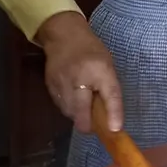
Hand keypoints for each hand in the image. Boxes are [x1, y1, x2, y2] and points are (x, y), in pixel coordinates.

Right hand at [36, 11, 122, 132]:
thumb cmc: (92, 52)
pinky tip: (74, 100)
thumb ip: (109, 90)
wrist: (64, 36)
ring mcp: (62, 82)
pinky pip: (61, 107)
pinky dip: (69, 109)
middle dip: (88, 123)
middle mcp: (80, 77)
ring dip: (78, 116)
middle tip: (95, 124)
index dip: (114, 114)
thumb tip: (111, 118)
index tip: (116, 130)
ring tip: (84, 107)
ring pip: (70, 113)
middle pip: (82, 111)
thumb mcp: (107, 66)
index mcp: (101, 70)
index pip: (111, 94)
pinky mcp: (50, 86)